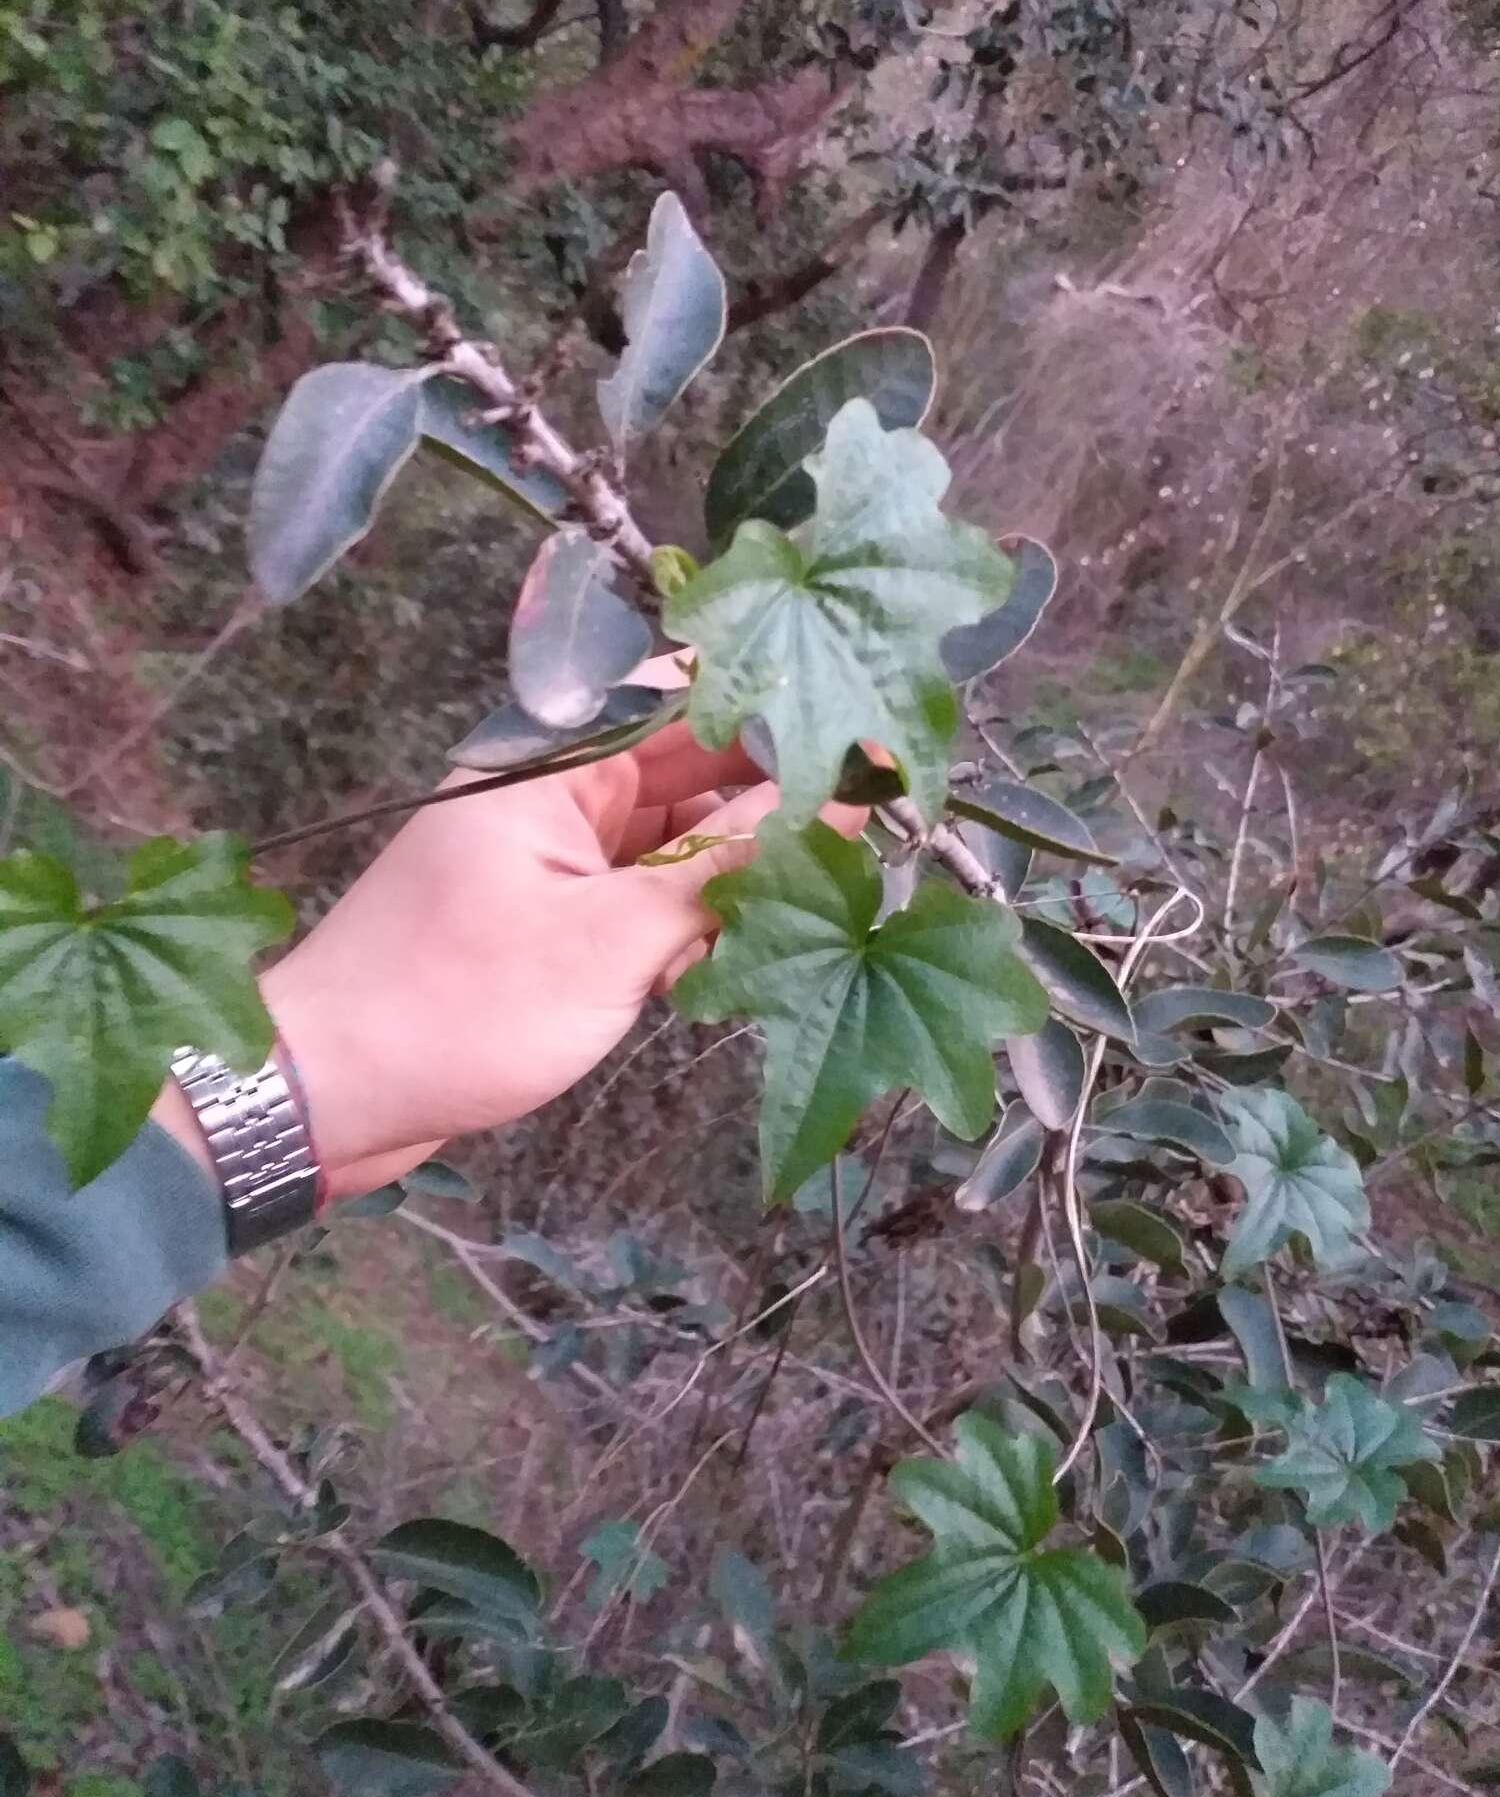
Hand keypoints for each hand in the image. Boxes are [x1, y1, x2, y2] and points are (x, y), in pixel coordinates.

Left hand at [156, 723, 850, 1201]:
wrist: (324, 1098)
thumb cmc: (451, 1009)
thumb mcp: (607, 942)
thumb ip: (721, 873)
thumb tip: (827, 810)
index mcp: (551, 766)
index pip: (683, 699)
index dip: (777, 706)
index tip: (868, 729)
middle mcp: (552, 796)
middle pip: (689, 768)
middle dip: (777, 788)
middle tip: (878, 814)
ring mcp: (549, 859)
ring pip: (674, 837)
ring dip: (740, 862)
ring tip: (834, 881)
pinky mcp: (549, 920)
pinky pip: (643, 895)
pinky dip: (692, 917)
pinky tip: (746, 946)